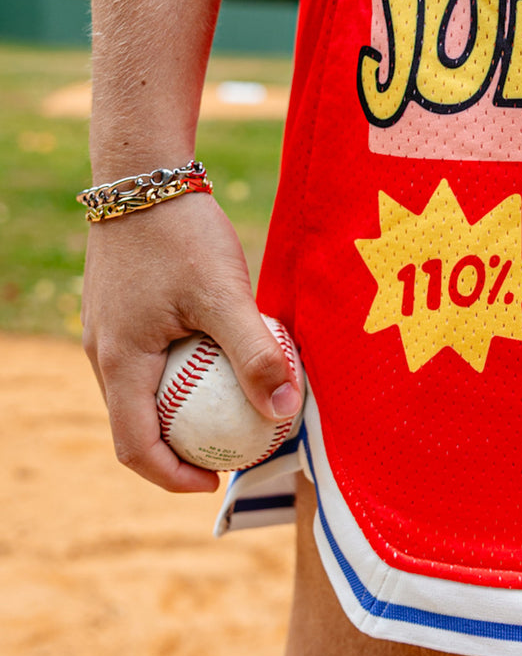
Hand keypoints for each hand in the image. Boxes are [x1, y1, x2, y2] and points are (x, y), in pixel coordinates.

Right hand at [81, 191, 301, 491]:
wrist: (143, 174)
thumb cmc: (182, 233)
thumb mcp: (225, 295)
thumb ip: (255, 353)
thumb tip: (284, 412)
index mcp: (119, 362)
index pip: (134, 448)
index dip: (173, 477)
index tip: (218, 481)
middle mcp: (105, 353)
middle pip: (136, 425)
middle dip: (180, 448)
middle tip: (232, 448)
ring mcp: (110, 331)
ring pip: (143, 391)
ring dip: (181, 410)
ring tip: (232, 408)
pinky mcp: (124, 310)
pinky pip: (149, 360)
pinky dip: (180, 373)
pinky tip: (220, 356)